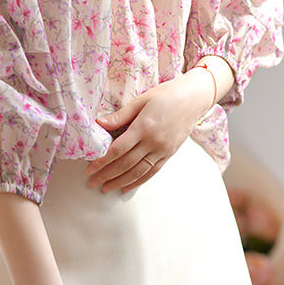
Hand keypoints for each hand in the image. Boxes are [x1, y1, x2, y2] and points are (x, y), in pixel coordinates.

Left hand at [86, 73, 213, 193]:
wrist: (193, 99)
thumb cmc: (165, 95)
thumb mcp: (140, 101)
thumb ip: (120, 115)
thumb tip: (99, 123)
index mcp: (144, 126)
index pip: (118, 149)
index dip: (102, 161)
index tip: (90, 168)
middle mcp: (153, 141)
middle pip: (126, 164)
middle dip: (107, 175)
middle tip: (92, 182)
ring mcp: (163, 150)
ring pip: (138, 171)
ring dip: (120, 182)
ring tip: (105, 188)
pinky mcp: (169, 154)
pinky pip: (152, 172)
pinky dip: (138, 181)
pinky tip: (126, 187)